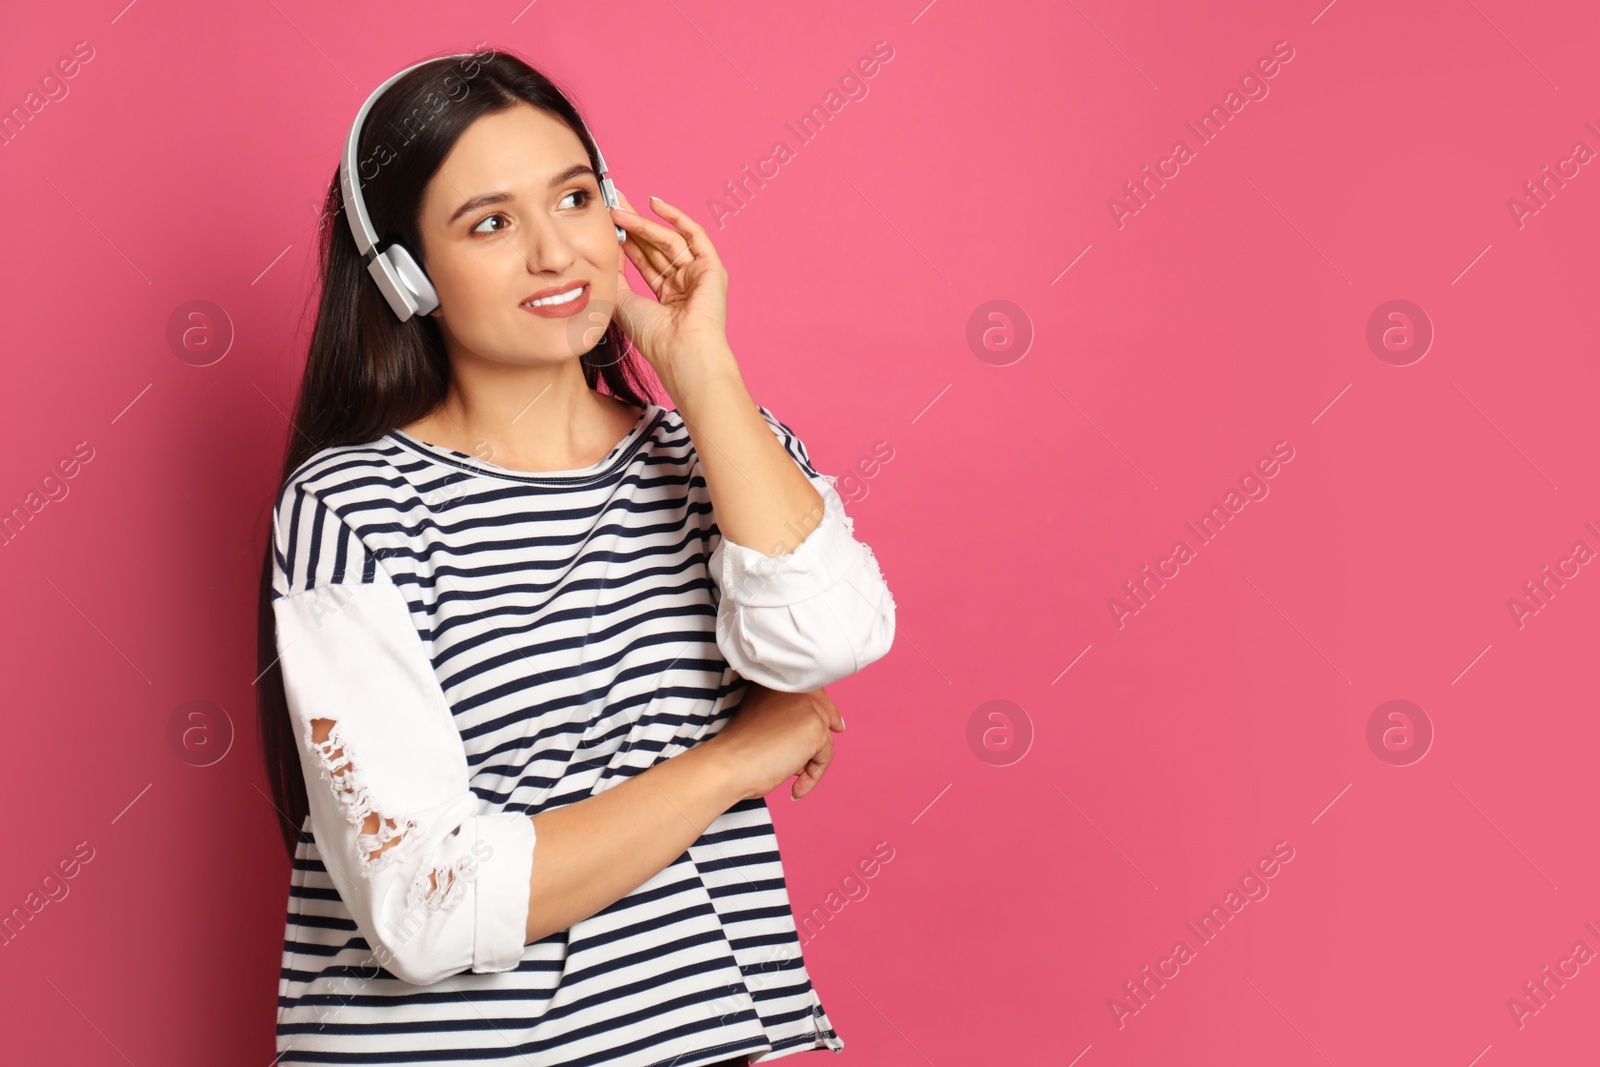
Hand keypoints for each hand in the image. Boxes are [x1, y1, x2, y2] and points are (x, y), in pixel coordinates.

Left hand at [607, 191, 731, 383]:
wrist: (681, 351)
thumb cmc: (653, 337)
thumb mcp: (622, 301)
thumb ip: (616, 275)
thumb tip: (607, 248)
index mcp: (667, 299)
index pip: (644, 262)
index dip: (626, 242)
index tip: (607, 224)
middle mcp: (684, 286)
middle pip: (656, 248)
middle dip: (633, 226)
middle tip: (612, 204)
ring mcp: (699, 276)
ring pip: (668, 241)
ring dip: (643, 223)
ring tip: (619, 209)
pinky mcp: (712, 268)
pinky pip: (695, 235)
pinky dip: (676, 217)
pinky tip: (653, 204)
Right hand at [709, 684, 845, 801]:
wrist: (728, 764)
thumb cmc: (738, 751)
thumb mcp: (764, 722)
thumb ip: (790, 716)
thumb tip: (834, 725)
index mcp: (776, 683)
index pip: (812, 692)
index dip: (825, 710)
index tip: (836, 726)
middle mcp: (794, 689)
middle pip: (823, 715)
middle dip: (817, 742)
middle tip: (806, 767)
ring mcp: (807, 707)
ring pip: (824, 739)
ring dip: (810, 763)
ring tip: (789, 777)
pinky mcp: (816, 729)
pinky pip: (825, 758)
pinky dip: (813, 776)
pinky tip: (795, 788)